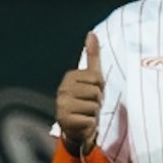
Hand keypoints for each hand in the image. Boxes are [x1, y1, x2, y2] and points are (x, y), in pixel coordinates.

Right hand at [55, 32, 103, 153]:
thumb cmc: (86, 101)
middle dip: (97, 101)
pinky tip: (83, 123)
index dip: (100, 88)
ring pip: (93, 107)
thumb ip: (92, 55)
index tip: (92, 93)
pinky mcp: (64, 121)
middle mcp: (62, 90)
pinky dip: (90, 125)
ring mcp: (62, 105)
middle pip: (96, 93)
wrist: (77, 129)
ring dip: (94, 114)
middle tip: (89, 106)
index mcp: (69, 77)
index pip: (97, 79)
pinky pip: (90, 120)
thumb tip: (92, 33)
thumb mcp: (92, 78)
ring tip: (86, 114)